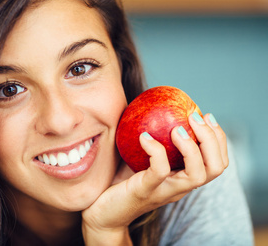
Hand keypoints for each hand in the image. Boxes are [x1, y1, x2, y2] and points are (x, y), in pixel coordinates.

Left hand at [81, 113, 227, 244]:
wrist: (104, 214)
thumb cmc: (122, 182)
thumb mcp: (142, 159)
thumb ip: (153, 140)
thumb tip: (153, 108)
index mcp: (182, 178)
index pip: (216, 163)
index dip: (219, 138)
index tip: (206, 115)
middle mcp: (179, 187)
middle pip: (215, 168)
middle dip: (212, 139)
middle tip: (195, 117)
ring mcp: (164, 191)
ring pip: (196, 175)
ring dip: (191, 147)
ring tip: (176, 129)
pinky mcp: (145, 192)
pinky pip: (159, 171)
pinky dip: (156, 151)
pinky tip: (143, 136)